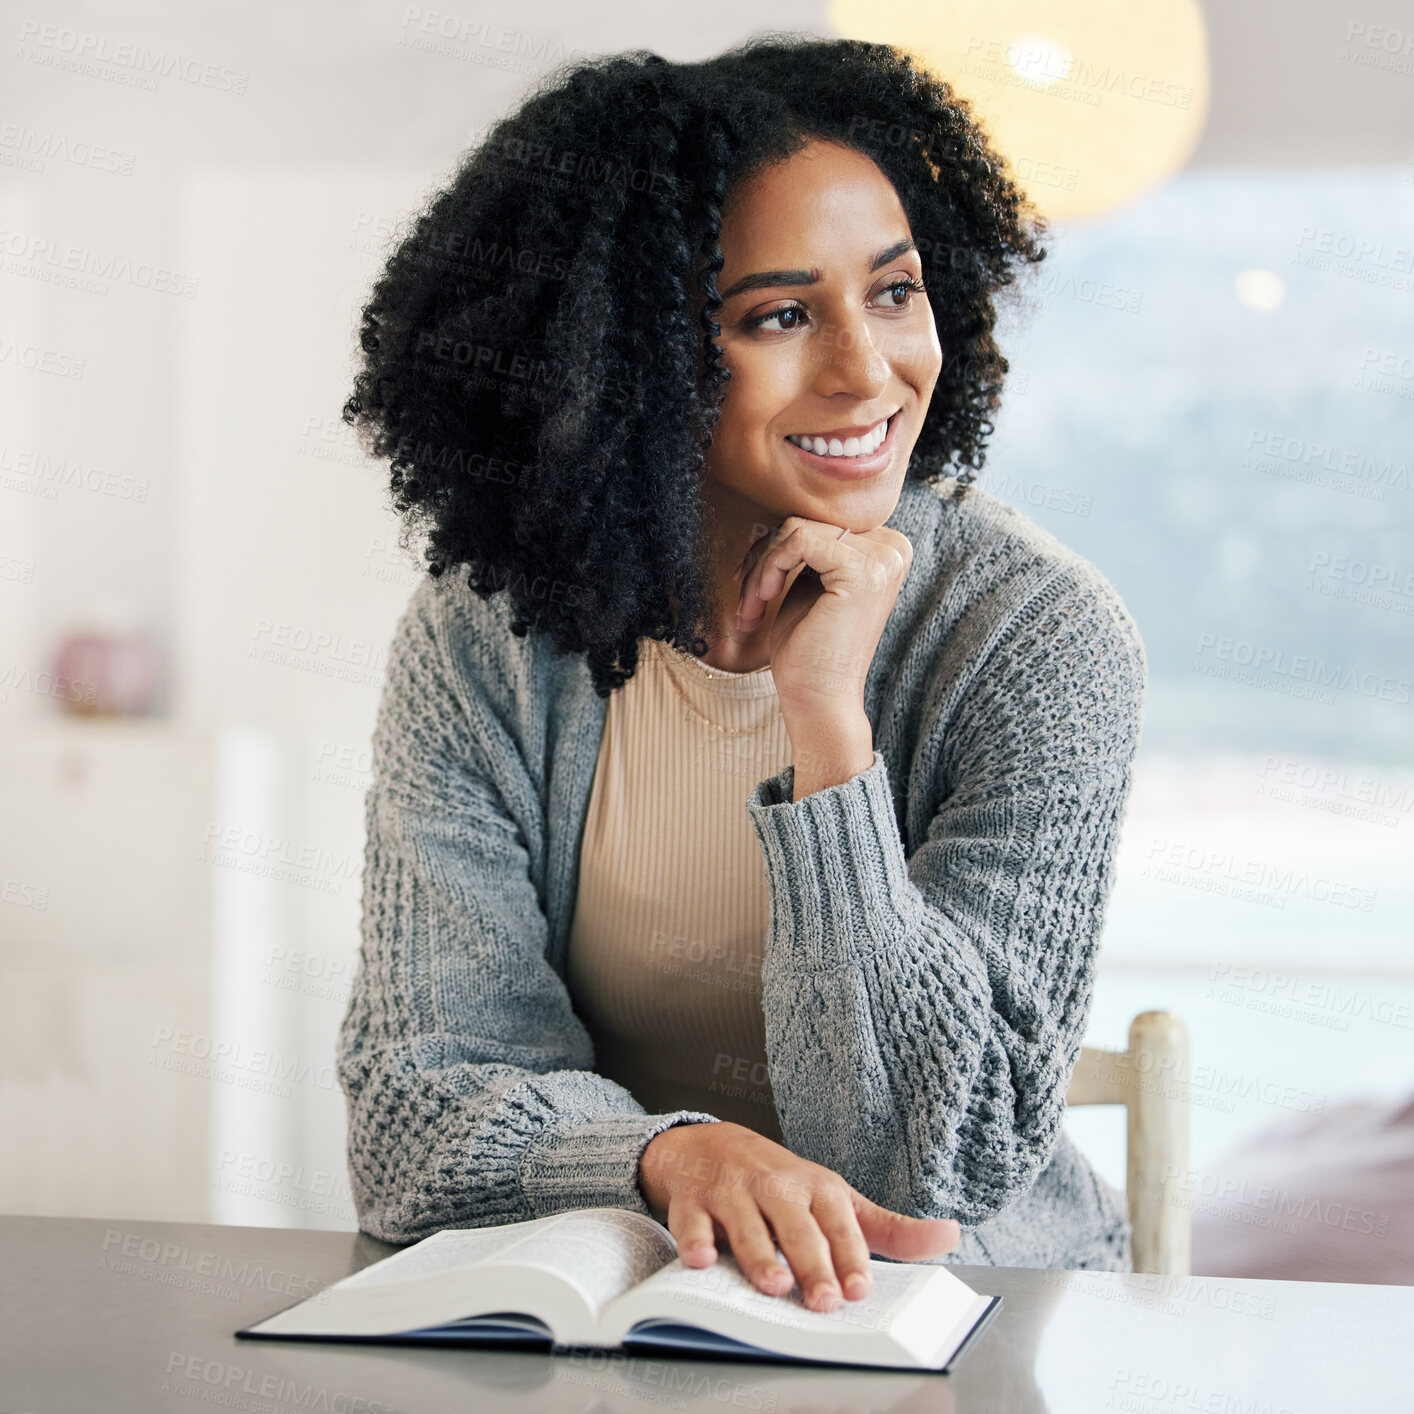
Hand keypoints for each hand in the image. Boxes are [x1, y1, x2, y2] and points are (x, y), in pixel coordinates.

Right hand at [637, 1121, 959, 1312]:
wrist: (710, 1144)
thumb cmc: (782, 1184)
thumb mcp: (836, 1200)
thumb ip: (888, 1229)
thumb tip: (950, 1236)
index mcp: (816, 1188)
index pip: (839, 1223)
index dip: (850, 1256)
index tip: (861, 1288)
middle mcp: (776, 1187)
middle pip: (796, 1227)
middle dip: (811, 1263)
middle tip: (823, 1301)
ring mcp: (732, 1191)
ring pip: (746, 1226)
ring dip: (759, 1255)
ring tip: (773, 1285)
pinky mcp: (693, 1200)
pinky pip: (691, 1222)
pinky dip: (693, 1240)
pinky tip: (700, 1260)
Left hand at [733, 517, 912, 723]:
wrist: (819, 700)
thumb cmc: (809, 650)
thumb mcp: (808, 585)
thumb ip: (808, 548)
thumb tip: (782, 512)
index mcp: (885, 550)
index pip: (818, 522)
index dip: (776, 548)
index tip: (752, 586)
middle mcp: (892, 548)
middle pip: (806, 521)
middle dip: (764, 557)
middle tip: (746, 600)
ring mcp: (882, 558)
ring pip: (795, 529)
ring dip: (760, 568)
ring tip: (750, 607)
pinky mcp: (862, 569)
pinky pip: (797, 540)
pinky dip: (768, 569)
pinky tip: (761, 602)